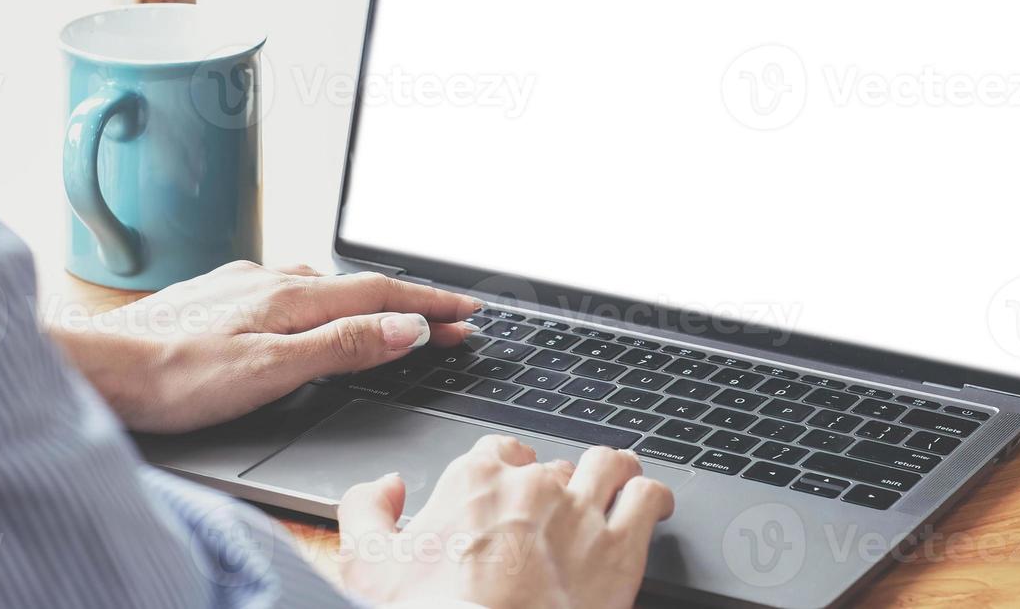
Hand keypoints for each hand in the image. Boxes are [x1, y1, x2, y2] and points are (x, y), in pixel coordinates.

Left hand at [52, 260, 480, 432]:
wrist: (95, 366)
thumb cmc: (175, 378)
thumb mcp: (273, 371)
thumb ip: (343, 346)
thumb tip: (406, 326)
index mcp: (291, 297)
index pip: (381, 295)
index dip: (429, 304)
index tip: (468, 312)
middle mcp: (269, 278)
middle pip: (355, 286)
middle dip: (407, 301)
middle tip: (446, 319)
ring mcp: (240, 284)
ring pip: (318, 284)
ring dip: (362, 298)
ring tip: (388, 314)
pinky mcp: (214, 296)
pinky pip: (285, 289)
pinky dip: (319, 299)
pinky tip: (305, 311)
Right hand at [339, 435, 674, 608]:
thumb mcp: (367, 566)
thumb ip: (365, 511)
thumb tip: (386, 487)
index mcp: (474, 481)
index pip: (500, 452)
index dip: (508, 473)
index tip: (510, 495)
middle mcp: (532, 486)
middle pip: (554, 466)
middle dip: (558, 487)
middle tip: (557, 515)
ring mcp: (580, 512)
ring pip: (610, 466)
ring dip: (614, 474)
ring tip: (617, 486)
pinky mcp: (619, 548)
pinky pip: (649, 500)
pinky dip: (654, 499)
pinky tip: (652, 507)